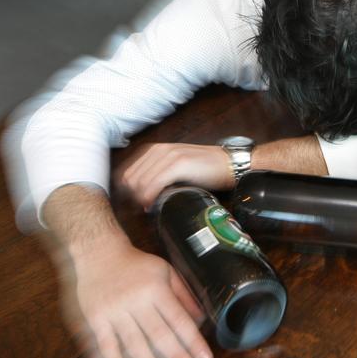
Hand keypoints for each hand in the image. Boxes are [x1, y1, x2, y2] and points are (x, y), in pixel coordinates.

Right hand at [62, 239, 212, 357]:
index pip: (179, 320)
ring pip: (133, 344)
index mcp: (156, 289)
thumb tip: (201, 319)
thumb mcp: (165, 271)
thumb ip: (183, 294)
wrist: (97, 251)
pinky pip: (104, 345)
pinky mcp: (94, 319)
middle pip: (159, 335)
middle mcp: (137, 301)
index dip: (193, 342)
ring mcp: (114, 312)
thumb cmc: (135, 264)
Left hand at [118, 143, 233, 209]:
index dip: (127, 190)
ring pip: (140, 182)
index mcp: (156, 149)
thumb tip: (143, 194)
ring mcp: (168, 155)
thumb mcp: (178, 166)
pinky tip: (152, 205)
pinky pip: (154, 184)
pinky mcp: (178, 164)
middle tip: (140, 208)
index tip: (134, 203)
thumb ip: (160, 173)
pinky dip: (150, 197)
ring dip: (139, 198)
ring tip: (147, 208)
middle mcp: (159, 150)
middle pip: (130, 178)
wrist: (229, 164)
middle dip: (131, 196)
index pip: (128, 171)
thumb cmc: (206, 168)